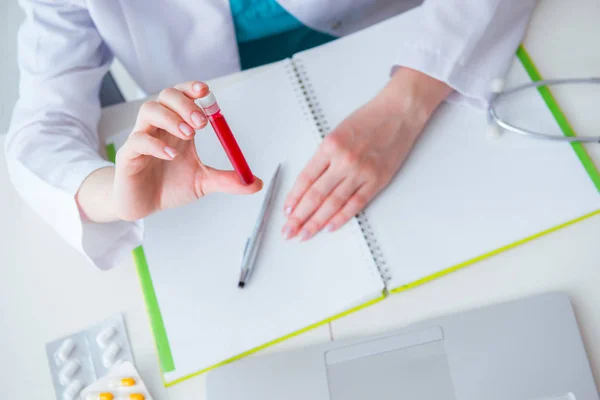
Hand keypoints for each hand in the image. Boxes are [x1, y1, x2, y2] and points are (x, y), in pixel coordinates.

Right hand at [77, 81, 262, 222]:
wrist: (144, 206)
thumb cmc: (169, 187)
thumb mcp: (204, 183)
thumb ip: (228, 180)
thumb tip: (255, 182)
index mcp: (177, 127)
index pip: (183, 96)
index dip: (193, 90)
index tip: (207, 93)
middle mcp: (159, 128)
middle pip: (166, 96)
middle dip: (185, 103)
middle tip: (202, 123)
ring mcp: (142, 139)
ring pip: (148, 110)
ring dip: (171, 118)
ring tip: (189, 135)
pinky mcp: (128, 156)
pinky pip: (137, 140)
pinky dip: (155, 144)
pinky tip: (171, 155)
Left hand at [281, 68, 451, 239]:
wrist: (399, 113)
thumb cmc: (368, 119)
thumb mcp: (337, 132)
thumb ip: (324, 158)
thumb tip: (309, 184)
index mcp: (329, 146)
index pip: (305, 179)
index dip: (293, 198)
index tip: (286, 211)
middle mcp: (343, 160)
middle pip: (315, 195)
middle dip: (299, 216)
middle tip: (288, 231)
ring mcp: (361, 172)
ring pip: (333, 203)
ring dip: (316, 222)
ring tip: (304, 234)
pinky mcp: (377, 180)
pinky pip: (355, 204)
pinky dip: (341, 217)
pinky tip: (329, 227)